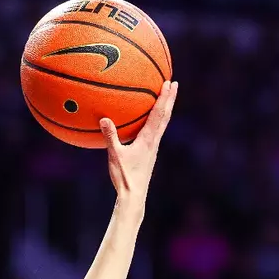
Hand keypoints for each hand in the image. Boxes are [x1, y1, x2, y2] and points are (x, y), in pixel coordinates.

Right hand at [103, 80, 177, 202]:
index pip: (159, 114)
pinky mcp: (149, 153)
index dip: (165, 98)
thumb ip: (110, 137)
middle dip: (170, 99)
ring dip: (166, 108)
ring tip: (166, 97)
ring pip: (163, 123)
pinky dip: (156, 120)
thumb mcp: (115, 156)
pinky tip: (149, 120)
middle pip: (166, 115)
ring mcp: (153, 147)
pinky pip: (155, 131)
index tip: (169, 83)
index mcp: (148, 139)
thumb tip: (104, 119)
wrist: (134, 196)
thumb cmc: (125, 177)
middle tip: (174, 83)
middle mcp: (154, 141)